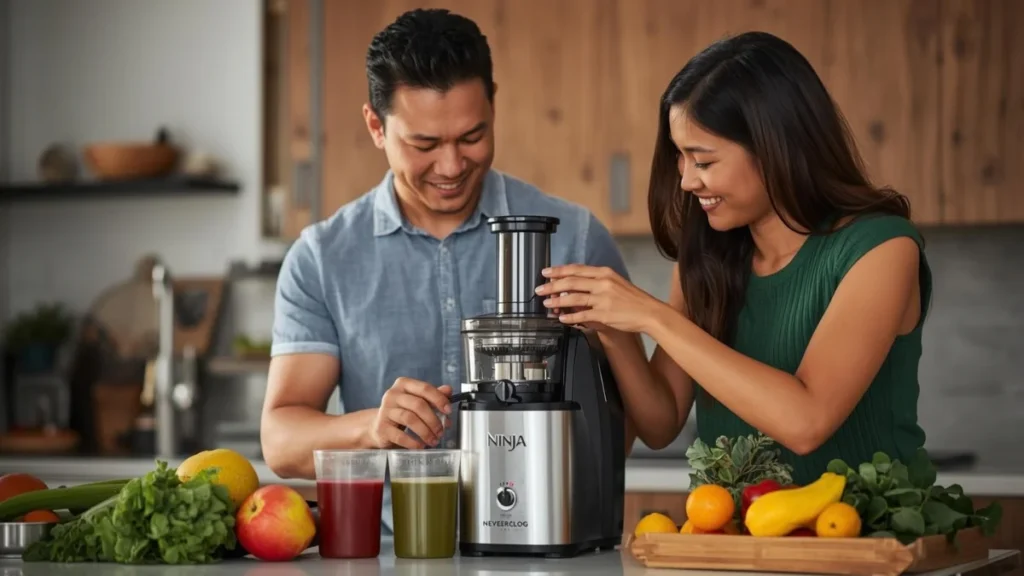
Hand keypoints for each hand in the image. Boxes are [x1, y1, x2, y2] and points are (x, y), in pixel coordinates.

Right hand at [369, 378, 452, 448]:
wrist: (378, 425)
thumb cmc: (402, 411)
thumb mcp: (418, 401)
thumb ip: (433, 396)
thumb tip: (448, 390)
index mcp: (403, 384)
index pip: (424, 388)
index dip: (439, 399)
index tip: (448, 410)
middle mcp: (393, 394)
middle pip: (418, 404)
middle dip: (433, 420)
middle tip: (441, 431)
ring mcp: (385, 411)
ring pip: (410, 419)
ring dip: (425, 432)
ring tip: (433, 440)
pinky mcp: (382, 427)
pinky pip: (400, 436)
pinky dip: (413, 442)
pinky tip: (421, 445)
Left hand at [534, 265, 668, 333]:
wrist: (649, 312)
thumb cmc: (633, 299)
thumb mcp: (616, 283)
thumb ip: (598, 282)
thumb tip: (578, 285)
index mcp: (604, 273)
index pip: (576, 269)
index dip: (559, 271)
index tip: (546, 272)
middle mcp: (602, 283)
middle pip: (571, 282)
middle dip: (552, 285)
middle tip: (540, 289)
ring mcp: (603, 299)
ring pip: (573, 298)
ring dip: (557, 301)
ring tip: (547, 303)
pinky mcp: (604, 314)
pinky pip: (582, 315)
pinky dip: (570, 317)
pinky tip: (562, 319)